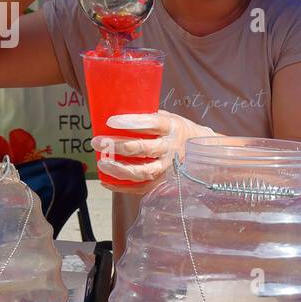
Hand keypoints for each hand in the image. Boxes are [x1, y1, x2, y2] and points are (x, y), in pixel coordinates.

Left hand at [93, 110, 215, 194]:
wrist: (202, 151)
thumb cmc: (176, 131)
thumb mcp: (168, 118)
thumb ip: (147, 118)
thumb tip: (114, 114)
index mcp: (171, 127)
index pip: (151, 123)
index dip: (130, 123)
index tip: (110, 121)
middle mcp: (170, 148)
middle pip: (142, 149)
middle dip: (117, 146)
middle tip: (97, 142)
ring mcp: (168, 167)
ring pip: (142, 172)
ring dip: (118, 169)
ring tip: (102, 163)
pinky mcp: (164, 182)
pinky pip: (141, 187)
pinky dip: (122, 186)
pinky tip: (106, 180)